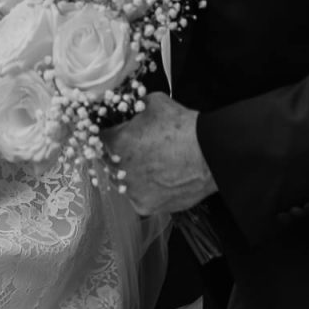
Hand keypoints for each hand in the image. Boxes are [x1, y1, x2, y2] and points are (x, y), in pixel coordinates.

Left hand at [104, 91, 217, 216]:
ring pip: (122, 182)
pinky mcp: (145, 206)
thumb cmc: (183, 128)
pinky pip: (138, 197)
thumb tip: (128, 106)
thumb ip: (134, 106)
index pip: (99, 137)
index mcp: (115, 143)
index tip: (117, 134)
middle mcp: (118, 170)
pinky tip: (160, 180)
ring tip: (152, 166)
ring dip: (131, 174)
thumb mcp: (154, 102)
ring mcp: (131, 191)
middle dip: (119, 154)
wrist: (209, 154)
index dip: (109, 133)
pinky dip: (146, 190)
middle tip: (139, 149)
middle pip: (109, 161)